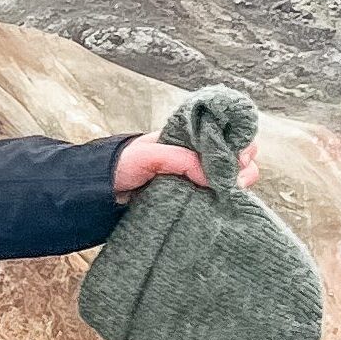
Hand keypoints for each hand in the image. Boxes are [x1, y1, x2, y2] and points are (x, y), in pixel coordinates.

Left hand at [113, 133, 259, 205]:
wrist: (97, 192)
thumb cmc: (120, 166)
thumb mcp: (150, 155)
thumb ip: (183, 161)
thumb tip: (214, 178)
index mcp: (189, 139)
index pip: (228, 135)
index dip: (240, 145)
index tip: (239, 158)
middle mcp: (196, 158)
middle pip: (236, 159)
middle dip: (243, 167)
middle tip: (236, 178)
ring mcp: (195, 180)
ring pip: (230, 180)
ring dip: (236, 185)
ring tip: (228, 192)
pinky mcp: (190, 200)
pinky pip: (216, 200)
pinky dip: (223, 201)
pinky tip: (223, 204)